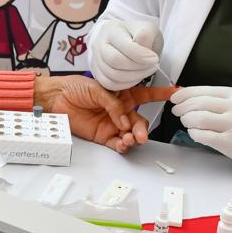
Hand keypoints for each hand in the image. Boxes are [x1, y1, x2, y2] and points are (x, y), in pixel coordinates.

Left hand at [34, 75, 176, 152]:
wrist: (57, 98)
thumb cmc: (75, 87)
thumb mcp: (97, 89)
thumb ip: (113, 104)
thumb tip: (124, 120)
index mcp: (122, 95)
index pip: (146, 95)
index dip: (160, 94)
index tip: (175, 93)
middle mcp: (120, 111)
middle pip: (139, 121)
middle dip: (143, 129)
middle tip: (141, 135)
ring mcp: (112, 124)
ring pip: (131, 134)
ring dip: (134, 138)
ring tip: (130, 139)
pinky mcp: (102, 135)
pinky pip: (117, 143)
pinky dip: (123, 145)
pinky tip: (123, 143)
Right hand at [90, 19, 163, 89]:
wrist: (123, 37)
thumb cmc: (136, 33)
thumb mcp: (146, 27)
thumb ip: (146, 35)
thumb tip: (143, 48)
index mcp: (110, 29)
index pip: (125, 46)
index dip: (142, 55)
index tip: (155, 58)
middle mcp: (99, 44)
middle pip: (115, 61)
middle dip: (138, 67)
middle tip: (152, 66)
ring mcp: (96, 59)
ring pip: (113, 75)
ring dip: (135, 77)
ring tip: (146, 71)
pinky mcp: (97, 73)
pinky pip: (110, 84)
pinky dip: (126, 84)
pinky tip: (136, 77)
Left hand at [170, 86, 231, 172]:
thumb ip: (222, 101)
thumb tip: (191, 98)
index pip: (205, 90)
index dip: (185, 93)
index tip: (175, 97)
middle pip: (200, 103)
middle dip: (183, 107)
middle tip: (177, 111)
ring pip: (199, 118)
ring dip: (187, 120)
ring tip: (186, 122)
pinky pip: (204, 136)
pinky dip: (194, 133)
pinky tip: (195, 133)